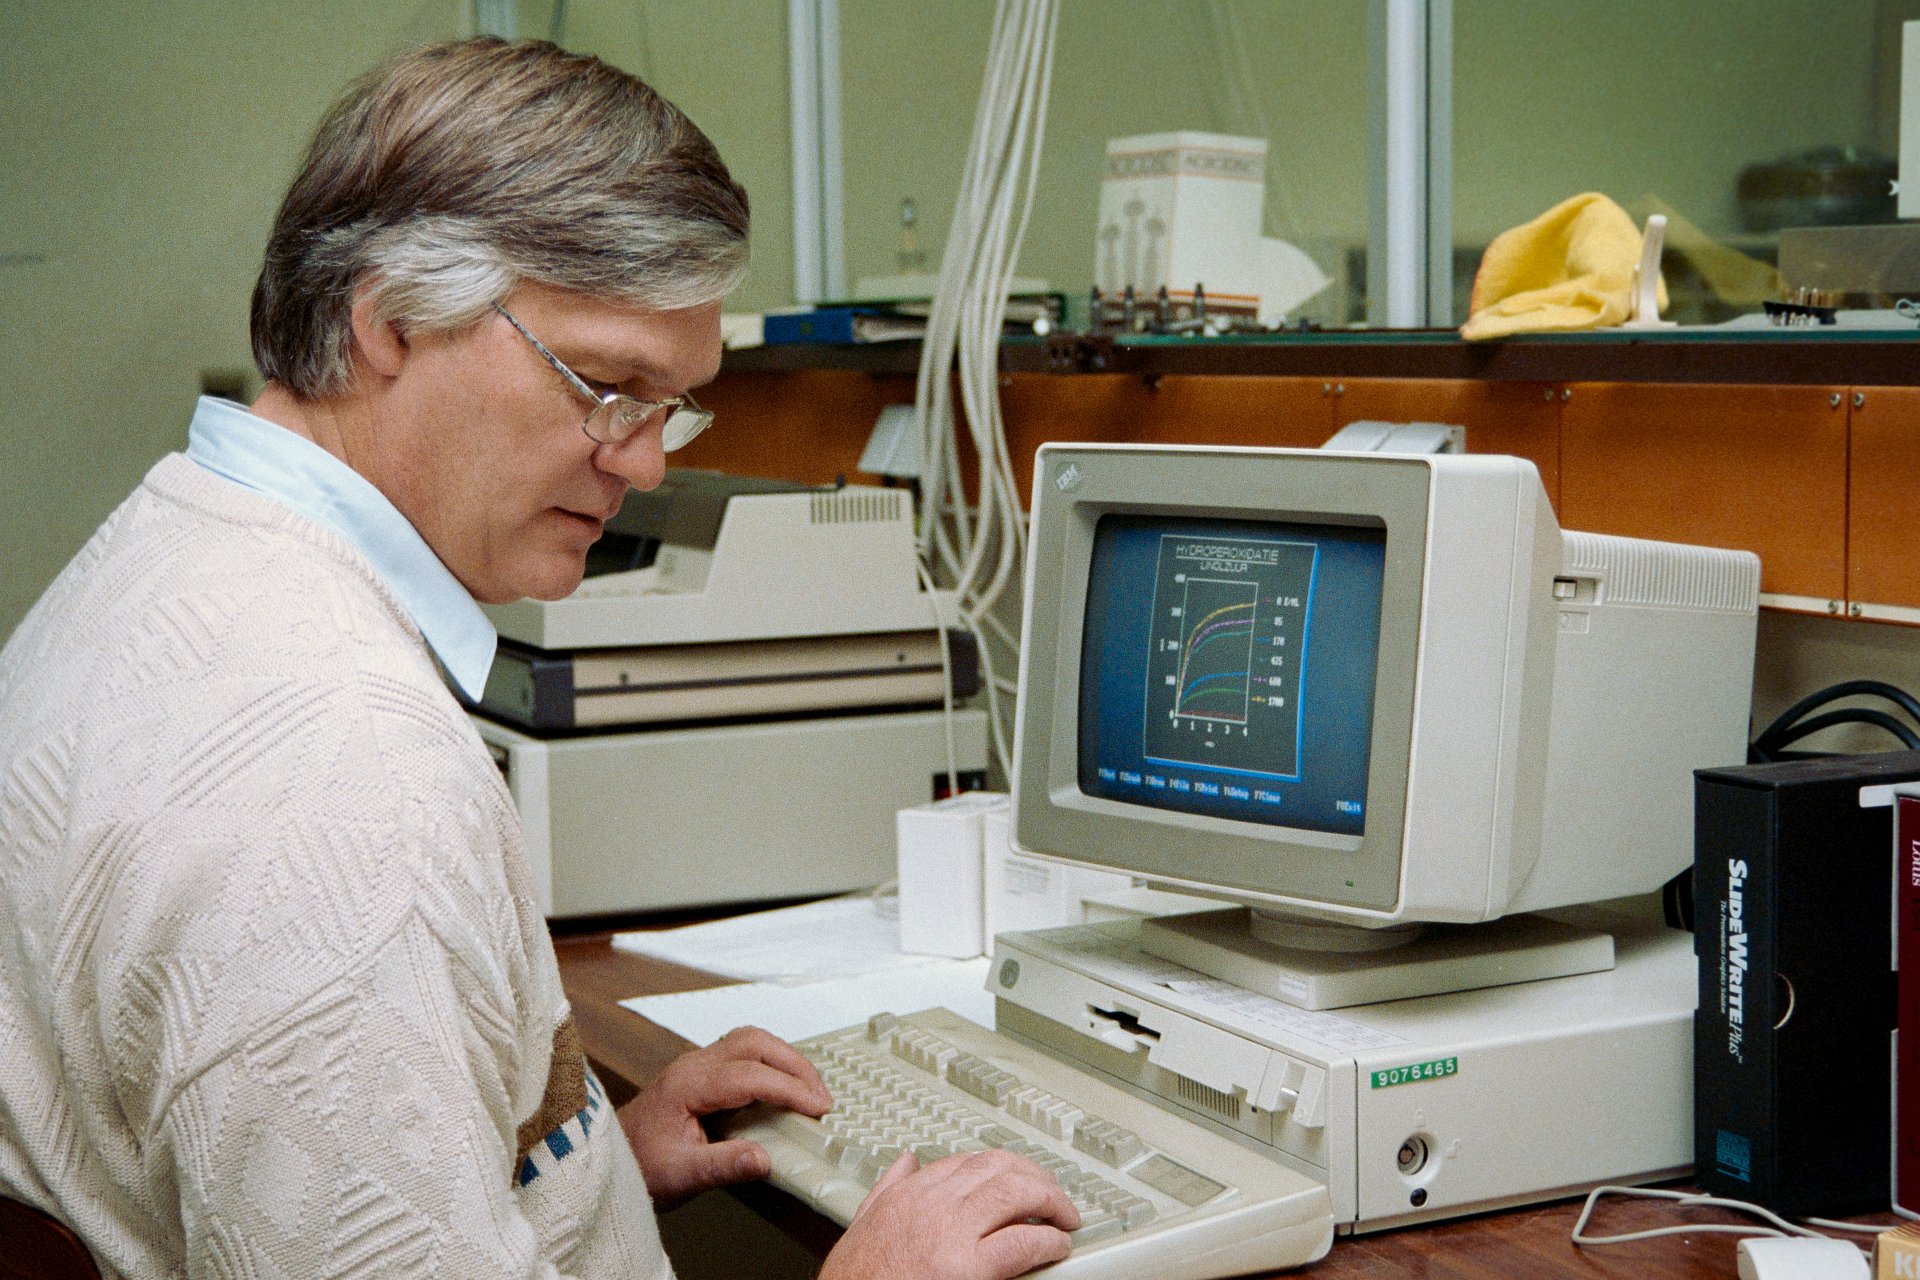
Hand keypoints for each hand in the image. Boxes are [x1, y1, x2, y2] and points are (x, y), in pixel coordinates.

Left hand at [618, 1025, 830, 1210]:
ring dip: (785, 1059)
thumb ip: (723, 1166)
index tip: (817, 1108)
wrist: (610, 1159)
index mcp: (687, 1084)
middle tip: (821, 1096)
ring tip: (809, 1089)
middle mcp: (692, 1066)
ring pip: (750, 1041)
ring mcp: (696, 1066)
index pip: (750, 1075)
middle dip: (794, 1064)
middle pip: (754, 1043)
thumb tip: (764, 1159)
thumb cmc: (639, 1166)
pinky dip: (771, 1064)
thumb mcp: (680, 1175)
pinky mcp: (701, 1073)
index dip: (788, 1089)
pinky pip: (743, 1053)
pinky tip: (783, 1086)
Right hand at [818, 1149, 1080, 1279]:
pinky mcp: (968, 1268)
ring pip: (1017, 1194)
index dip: (1003, 1166)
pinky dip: (1048, 1240)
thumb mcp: (863, 1222)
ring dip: (1051, 1202)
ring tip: (1065, 1217)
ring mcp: (952, 1232)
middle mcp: (933, 1203)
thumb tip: (906, 1161)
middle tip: (1055, 1196)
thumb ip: (887, 1189)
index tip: (1020, 1178)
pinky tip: (1057, 1246)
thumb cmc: (855, 1279)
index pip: (968, 1161)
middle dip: (1035, 1177)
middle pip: (1000, 1168)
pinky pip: (1023, 1242)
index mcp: (909, 1193)